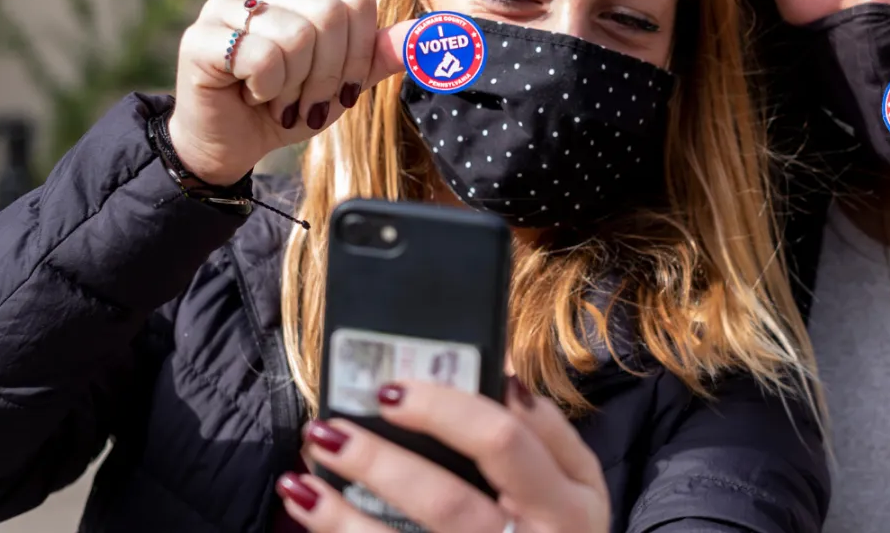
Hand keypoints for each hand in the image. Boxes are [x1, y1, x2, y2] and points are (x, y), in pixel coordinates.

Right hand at [169, 0, 406, 184]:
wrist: (230, 144)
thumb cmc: (286, 105)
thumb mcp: (344, 82)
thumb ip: (380, 54)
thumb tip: (423, 34)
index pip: (357, 0)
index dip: (360, 54)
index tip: (343, 88)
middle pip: (330, 15)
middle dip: (329, 75)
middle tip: (306, 100)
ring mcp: (222, 5)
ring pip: (297, 36)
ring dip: (296, 87)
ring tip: (276, 98)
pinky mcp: (199, 37)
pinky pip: (262, 58)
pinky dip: (267, 90)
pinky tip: (250, 95)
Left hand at [276, 380, 609, 532]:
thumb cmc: (564, 532)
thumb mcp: (582, 484)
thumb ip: (549, 430)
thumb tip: (503, 372)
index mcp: (563, 505)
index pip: (502, 441)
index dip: (443, 410)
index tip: (391, 389)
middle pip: (445, 500)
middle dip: (381, 462)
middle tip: (331, 427)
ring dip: (343, 511)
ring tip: (307, 468)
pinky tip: (310, 505)